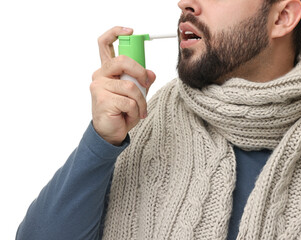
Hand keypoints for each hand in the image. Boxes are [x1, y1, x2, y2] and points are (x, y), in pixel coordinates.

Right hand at [90, 26, 155, 144]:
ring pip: (131, 86)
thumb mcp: (135, 93)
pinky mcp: (102, 99)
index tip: (130, 31)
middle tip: (146, 84)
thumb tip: (151, 73)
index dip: (116, 33)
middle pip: (122, 61)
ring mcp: (99, 87)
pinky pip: (129, 101)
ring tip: (139, 110)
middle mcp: (100, 75)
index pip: (105, 43)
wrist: (111, 132)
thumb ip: (142, 80)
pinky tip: (130, 116)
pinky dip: (136, 110)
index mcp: (108, 70)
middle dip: (140, 72)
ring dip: (141, 101)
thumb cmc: (121, 111)